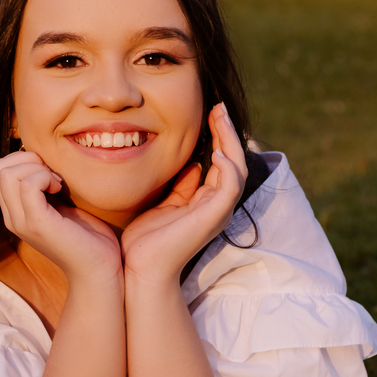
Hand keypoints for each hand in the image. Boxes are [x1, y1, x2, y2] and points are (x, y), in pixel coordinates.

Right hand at [0, 150, 122, 282]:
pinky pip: (28, 185)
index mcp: (14, 212)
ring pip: (7, 173)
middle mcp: (12, 218)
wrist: (98, 268)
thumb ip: (45, 187)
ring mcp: (21, 222)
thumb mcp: (60, 205)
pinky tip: (60, 188)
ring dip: (37, 168)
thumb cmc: (86, 235)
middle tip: (53, 176)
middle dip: (28, 160)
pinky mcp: (37, 224)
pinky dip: (46, 177)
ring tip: (57, 183)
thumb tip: (42, 158)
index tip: (49, 173)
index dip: (23, 160)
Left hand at [121, 103, 247, 283]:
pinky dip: (227, 167)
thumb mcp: (163, 204)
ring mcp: (218, 211)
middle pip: (233, 159)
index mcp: (206, 201)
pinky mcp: (214, 217)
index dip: (217, 135)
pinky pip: (231, 186)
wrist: (140, 270)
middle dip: (227, 131)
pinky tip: (215, 151)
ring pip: (237, 168)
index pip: (220, 161)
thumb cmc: (145, 242)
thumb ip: (179, 186)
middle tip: (218, 106)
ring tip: (220, 117)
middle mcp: (217, 205)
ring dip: (230, 140)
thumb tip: (191, 164)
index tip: (209, 111)